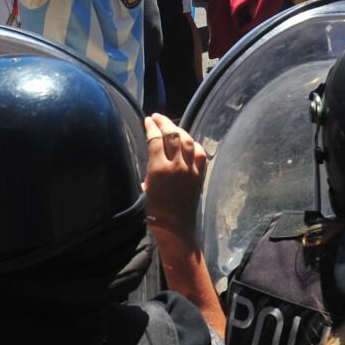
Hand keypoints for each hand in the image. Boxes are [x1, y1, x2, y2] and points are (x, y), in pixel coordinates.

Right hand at [143, 114, 206, 242]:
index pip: (156, 139)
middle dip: (164, 122)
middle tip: (157, 117)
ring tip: (171, 126)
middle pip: (173, 135)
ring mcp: (191, 170)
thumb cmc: (154, 212)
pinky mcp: (199, 175)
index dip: (151, 127)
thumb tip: (151, 154)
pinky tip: (188, 141)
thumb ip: (148, 168)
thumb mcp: (144, 188)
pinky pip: (200, 153)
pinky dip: (193, 143)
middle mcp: (177, 166)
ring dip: (179, 129)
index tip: (147, 120)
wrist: (175, 228)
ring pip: (187, 140)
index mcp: (159, 169)